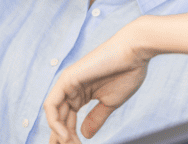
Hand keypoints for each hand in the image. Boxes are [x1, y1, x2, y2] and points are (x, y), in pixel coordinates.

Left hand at [44, 21, 153, 143]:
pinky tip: (64, 135)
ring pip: (54, 114)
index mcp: (80, 93)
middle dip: (62, 139)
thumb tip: (85, 135)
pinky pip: (52, 105)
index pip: (68, 119)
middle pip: (59, 119)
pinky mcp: (66, 79)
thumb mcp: (109, 102)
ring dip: (60, 134)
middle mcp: (70, 88)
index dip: (69, 138)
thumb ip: (95, 118)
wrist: (135, 53)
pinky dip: (55, 122)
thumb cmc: (127, 72)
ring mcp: (67, 83)